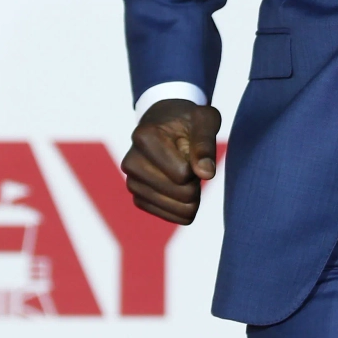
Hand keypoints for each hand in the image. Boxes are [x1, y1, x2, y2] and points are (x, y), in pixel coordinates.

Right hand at [121, 98, 222, 224]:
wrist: (167, 124)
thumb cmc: (189, 121)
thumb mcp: (204, 120)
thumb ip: (205, 145)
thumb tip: (206, 174)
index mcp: (144, 137)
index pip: (183, 173)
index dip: (197, 163)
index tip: (191, 146)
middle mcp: (131, 162)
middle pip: (181, 192)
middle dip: (195, 180)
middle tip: (190, 160)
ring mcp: (132, 183)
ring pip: (177, 208)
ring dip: (191, 193)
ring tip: (183, 170)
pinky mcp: (138, 198)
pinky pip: (170, 216)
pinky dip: (184, 206)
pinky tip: (182, 187)